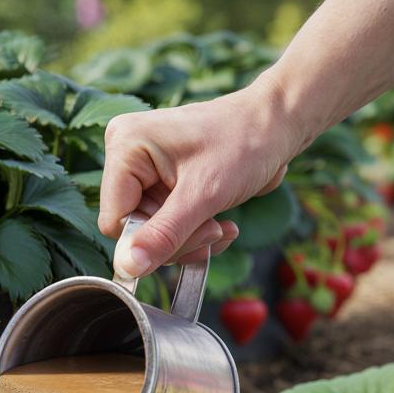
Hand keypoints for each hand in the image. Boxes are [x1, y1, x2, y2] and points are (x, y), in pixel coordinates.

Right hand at [98, 80, 303, 276]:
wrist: (279, 124)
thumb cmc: (246, 142)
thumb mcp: (204, 194)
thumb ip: (163, 234)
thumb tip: (128, 268)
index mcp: (125, 146)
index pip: (114, 220)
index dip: (149, 240)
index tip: (191, 235)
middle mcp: (127, 154)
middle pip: (134, 227)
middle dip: (176, 238)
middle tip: (213, 230)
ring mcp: (144, 168)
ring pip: (151, 231)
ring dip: (189, 239)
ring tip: (221, 226)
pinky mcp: (160, 180)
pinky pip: (165, 223)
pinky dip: (193, 232)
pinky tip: (221, 223)